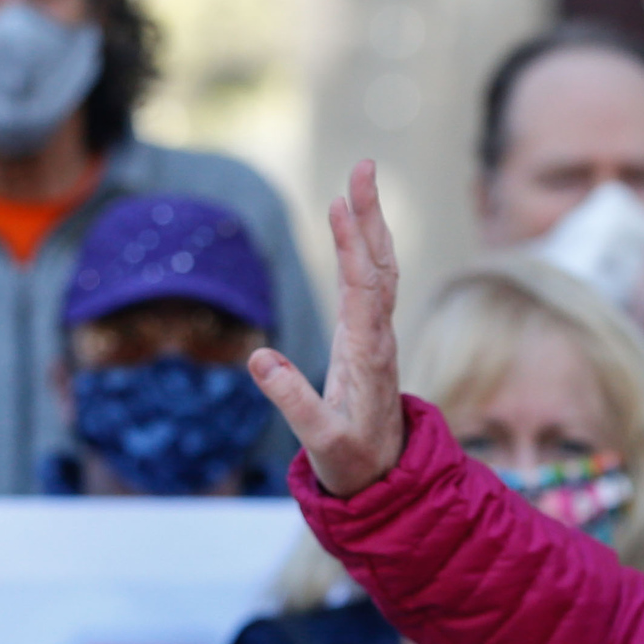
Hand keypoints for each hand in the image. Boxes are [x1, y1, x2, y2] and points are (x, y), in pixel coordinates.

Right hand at [250, 160, 405, 495]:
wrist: (385, 476)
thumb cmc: (352, 460)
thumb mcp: (319, 439)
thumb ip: (291, 401)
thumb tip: (258, 358)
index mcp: (368, 355)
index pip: (363, 291)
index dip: (352, 248)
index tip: (339, 207)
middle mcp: (379, 336)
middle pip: (379, 264)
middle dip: (369, 215)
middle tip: (363, 166)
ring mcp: (376, 333)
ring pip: (380, 267)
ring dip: (371, 222)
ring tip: (361, 178)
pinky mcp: (366, 334)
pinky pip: (370, 281)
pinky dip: (362, 247)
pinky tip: (354, 223)